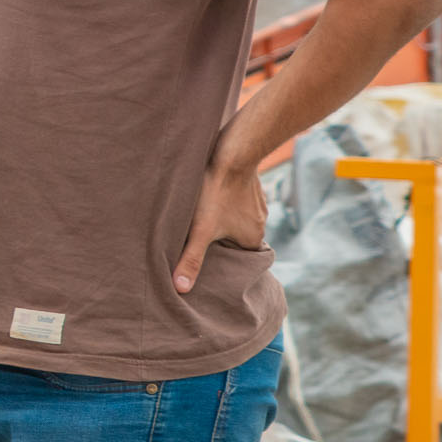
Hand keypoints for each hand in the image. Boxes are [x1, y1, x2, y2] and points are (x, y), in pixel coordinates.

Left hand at [175, 161, 269, 294]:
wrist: (231, 152)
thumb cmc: (215, 193)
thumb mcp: (200, 230)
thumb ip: (191, 259)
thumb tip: (181, 288)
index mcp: (253, 239)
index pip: (236, 259)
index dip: (220, 260)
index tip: (204, 257)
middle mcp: (260, 224)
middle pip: (233, 239)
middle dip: (217, 238)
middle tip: (196, 236)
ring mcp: (257, 204)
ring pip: (233, 218)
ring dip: (218, 218)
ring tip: (199, 215)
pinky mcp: (249, 186)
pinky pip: (234, 200)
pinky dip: (223, 201)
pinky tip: (208, 196)